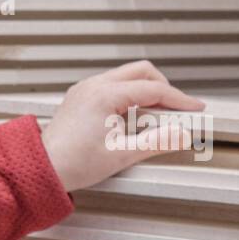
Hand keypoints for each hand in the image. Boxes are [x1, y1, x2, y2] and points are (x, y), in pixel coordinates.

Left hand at [39, 60, 204, 192]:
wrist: (42, 167)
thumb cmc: (74, 163)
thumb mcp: (122, 155)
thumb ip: (157, 142)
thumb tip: (183, 134)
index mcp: (105, 95)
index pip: (153, 89)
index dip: (179, 99)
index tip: (196, 108)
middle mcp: (94, 85)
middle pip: (142, 71)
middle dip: (164, 88)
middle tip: (178, 109)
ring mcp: (86, 88)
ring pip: (127, 75)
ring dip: (147, 90)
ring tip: (158, 115)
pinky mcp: (82, 95)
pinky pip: (114, 84)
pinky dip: (131, 94)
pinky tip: (135, 115)